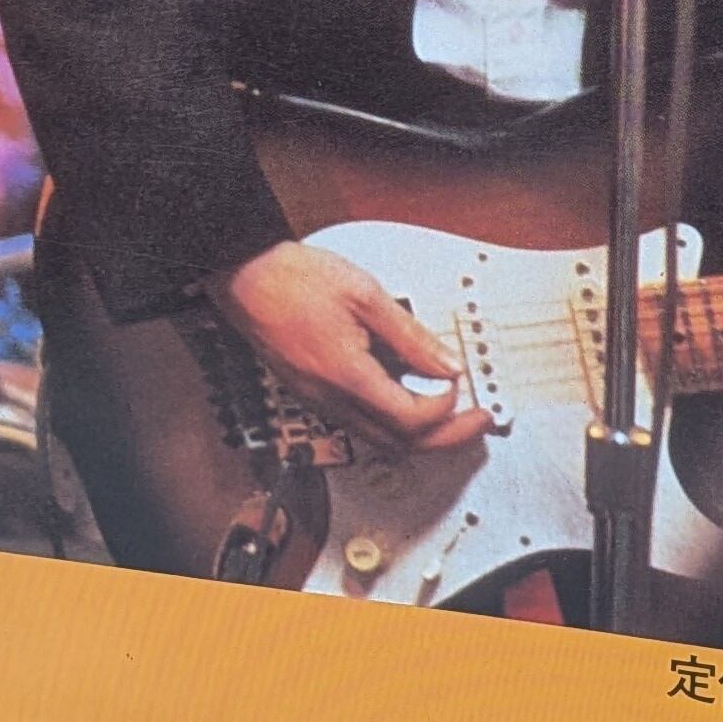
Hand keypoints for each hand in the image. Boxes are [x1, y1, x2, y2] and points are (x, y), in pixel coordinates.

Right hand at [207, 238, 493, 456]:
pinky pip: (360, 425)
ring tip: (449, 415)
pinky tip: (407, 399)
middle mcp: (330, 399)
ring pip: (379, 441)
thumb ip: (411, 335)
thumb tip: (446, 364)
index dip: (445, 408)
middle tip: (475, 423)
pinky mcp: (312, 396)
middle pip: (399, 444)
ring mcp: (318, 402)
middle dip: (445, 438)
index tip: (459, 387)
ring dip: (419, 436)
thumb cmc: (295, 279)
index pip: (411, 419)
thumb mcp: (366, 296)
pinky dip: (393, 422)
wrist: (247, 277)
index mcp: (347, 376)